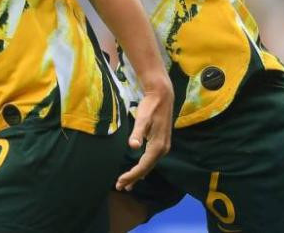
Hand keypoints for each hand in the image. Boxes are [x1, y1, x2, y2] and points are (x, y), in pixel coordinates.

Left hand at [115, 76, 171, 190]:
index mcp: (158, 146)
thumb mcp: (142, 119)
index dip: (132, 175)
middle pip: (146, 168)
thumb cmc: (150, 107)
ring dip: (138, 175)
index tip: (120, 182)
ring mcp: (162, 146)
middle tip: (120, 187)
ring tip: (128, 184)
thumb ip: (137, 133)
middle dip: (134, 178)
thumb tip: (133, 146)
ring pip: (149, 165)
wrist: (162, 96)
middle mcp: (162, 149)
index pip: (143, 166)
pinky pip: (151, 160)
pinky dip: (143, 168)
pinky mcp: (160, 142)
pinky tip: (139, 172)